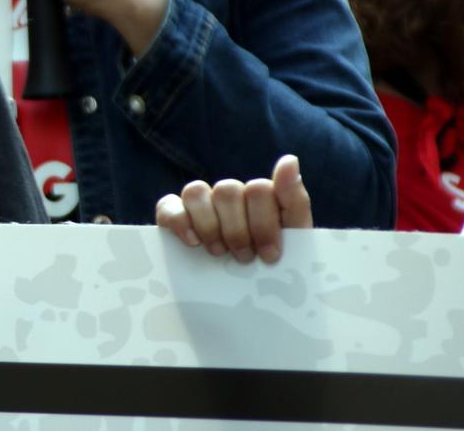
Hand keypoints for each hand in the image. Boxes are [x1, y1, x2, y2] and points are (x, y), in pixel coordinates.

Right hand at [155, 154, 311, 264]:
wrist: (243, 303)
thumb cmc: (269, 270)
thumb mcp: (293, 242)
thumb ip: (293, 201)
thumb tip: (290, 159)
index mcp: (260, 198)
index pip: (259, 188)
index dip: (263, 223)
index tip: (270, 256)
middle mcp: (230, 195)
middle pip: (228, 190)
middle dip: (237, 230)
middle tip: (244, 259)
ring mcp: (200, 203)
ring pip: (197, 191)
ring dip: (210, 227)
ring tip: (218, 254)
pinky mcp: (173, 214)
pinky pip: (169, 205)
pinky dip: (180, 222)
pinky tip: (192, 243)